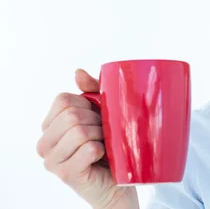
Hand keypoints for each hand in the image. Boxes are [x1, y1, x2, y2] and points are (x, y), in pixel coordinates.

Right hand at [36, 69, 138, 208]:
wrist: (119, 181)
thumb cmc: (110, 145)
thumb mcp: (103, 112)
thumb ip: (92, 90)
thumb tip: (77, 72)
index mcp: (49, 126)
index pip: (63, 100)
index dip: (87, 104)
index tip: (98, 116)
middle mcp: (44, 144)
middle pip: (71, 115)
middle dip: (97, 120)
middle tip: (105, 133)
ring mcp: (52, 160)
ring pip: (80, 131)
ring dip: (102, 135)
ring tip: (105, 144)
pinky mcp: (66, 174)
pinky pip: (88, 149)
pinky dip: (103, 149)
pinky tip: (103, 156)